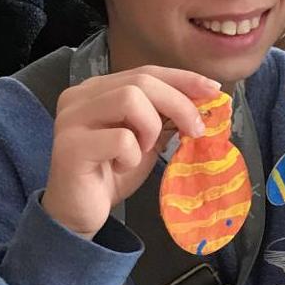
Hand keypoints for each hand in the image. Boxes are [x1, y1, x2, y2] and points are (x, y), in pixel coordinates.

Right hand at [42, 67, 220, 239]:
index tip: (213, 90)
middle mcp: (79, 96)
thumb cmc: (113, 172)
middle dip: (178, 103)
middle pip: (141, 81)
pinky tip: (122, 167)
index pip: (147, 72)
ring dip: (151, 128)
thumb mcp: (147, 138)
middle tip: (197, 130)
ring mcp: (70, 119)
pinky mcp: (70, 146)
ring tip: (144, 150)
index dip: (183, 78)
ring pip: (129, 100)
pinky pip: (121, 139)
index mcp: (97, 89)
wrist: (80, 213)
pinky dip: (133, 155)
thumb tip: (206, 98)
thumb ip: (166, 115)